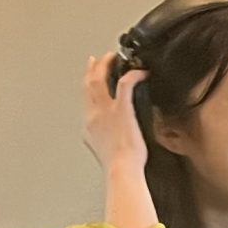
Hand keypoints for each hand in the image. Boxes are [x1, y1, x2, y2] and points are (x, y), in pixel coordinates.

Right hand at [82, 53, 147, 171]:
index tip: (91, 75)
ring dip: (105, 65)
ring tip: (112, 57)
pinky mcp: (122, 109)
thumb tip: (111, 136)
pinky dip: (132, 75)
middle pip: (88, 85)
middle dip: (92, 69)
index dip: (88, 85)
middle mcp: (93, 115)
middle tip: (98, 59)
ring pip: (99, 80)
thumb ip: (104, 138)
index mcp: (89, 126)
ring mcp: (106, 111)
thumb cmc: (119, 166)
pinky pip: (125, 84)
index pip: (86, 100)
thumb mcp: (104, 150)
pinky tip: (141, 72)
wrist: (121, 170)